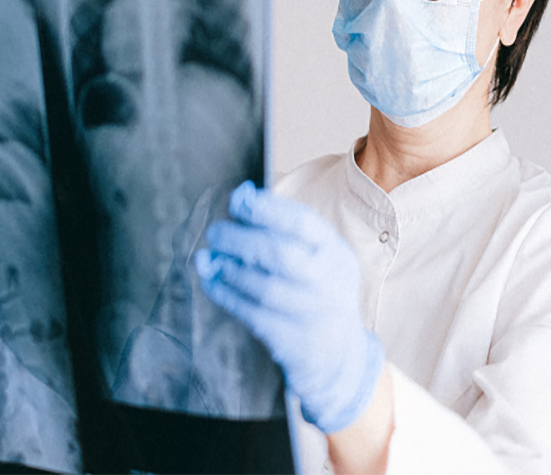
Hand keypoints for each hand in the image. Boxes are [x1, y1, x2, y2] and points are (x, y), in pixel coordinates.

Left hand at [195, 181, 384, 433]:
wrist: (338, 354)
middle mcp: (328, 281)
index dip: (266, 208)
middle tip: (216, 232)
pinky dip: (226, 294)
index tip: (237, 200)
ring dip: (230, 269)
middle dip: (240, 239)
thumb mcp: (320, 254)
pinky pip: (250, 313)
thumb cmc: (320, 289)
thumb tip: (241, 196)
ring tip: (212, 258)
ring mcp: (310, 313)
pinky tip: (213, 281)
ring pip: (263, 287)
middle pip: (280, 255)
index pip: (302, 223)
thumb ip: (285, 226)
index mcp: (336, 252)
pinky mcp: (290, 340)